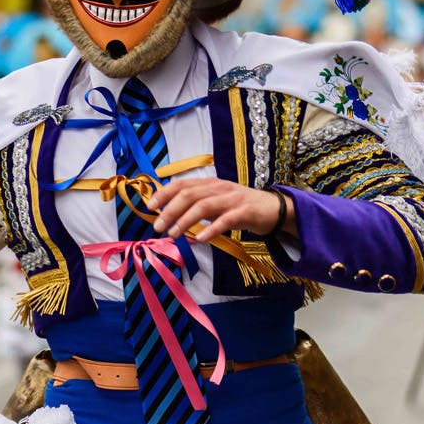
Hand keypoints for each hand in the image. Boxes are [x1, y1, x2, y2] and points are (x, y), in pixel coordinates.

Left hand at [148, 179, 293, 241]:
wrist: (274, 208)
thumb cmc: (240, 207)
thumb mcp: (216, 202)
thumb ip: (196, 205)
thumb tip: (170, 216)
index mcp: (210, 183)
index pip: (182, 184)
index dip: (164, 194)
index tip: (150, 207)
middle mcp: (219, 187)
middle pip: (189, 195)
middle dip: (169, 210)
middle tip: (157, 226)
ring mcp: (232, 198)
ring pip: (203, 206)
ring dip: (184, 220)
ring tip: (173, 234)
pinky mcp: (245, 211)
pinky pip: (225, 220)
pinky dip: (211, 229)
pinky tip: (200, 239)